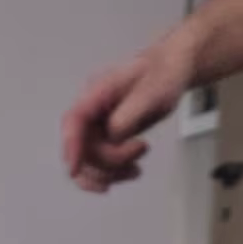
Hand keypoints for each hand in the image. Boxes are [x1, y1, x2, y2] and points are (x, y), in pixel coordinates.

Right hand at [62, 38, 195, 193]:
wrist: (171, 70)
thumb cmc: (162, 75)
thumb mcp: (150, 94)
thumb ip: (126, 117)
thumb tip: (112, 137)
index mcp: (97, 92)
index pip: (74, 121)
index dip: (71, 146)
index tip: (74, 170)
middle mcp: (91, 111)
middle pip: (81, 148)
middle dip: (107, 162)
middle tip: (140, 150)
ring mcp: (96, 126)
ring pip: (88, 162)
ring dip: (111, 173)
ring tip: (136, 168)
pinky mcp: (105, 137)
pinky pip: (98, 164)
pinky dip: (113, 173)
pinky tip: (131, 171)